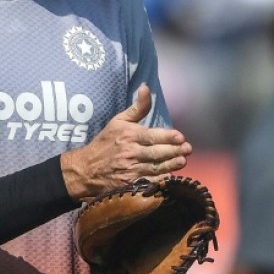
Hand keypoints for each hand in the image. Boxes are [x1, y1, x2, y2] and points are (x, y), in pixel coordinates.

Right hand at [61, 85, 191, 199]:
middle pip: (156, 153)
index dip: (168, 137)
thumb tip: (146, 88)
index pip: (152, 136)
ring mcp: (130, 170)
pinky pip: (148, 182)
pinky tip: (169, 177)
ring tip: (182, 161)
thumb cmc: (106, 142)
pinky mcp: (129, 184)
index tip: (181, 137)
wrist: (86, 168)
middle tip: (188, 149)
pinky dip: (159, 180)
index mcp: (129, 136)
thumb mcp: (118, 121)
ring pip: (155, 168)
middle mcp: (130, 153)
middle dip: (174, 151)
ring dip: (171, 165)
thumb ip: (137, 108)